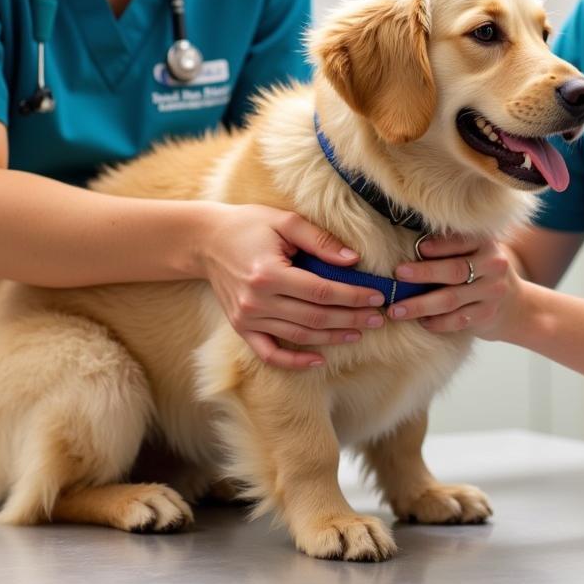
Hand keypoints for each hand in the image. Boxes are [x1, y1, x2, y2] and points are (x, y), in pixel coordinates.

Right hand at [201, 203, 386, 369]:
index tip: (376, 297)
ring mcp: (247, 319)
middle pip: (314, 317)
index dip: (352, 296)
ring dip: (332, 338)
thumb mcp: (284, 222)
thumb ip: (319, 241)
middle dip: (350, 319)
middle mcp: (257, 301)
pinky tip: (319, 360)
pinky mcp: (241, 328)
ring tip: (358, 333)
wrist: (206, 241)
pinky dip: (294, 361)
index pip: (321, 292)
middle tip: (377, 318)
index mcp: (268, 273)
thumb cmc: (248, 225)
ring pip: (299, 336)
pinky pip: (269, 353)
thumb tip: (353, 260)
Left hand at [385, 233, 521, 338]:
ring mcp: (492, 292)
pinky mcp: (487, 315)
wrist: (517, 306)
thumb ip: (451, 247)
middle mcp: (493, 266)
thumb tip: (407, 245)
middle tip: (398, 275)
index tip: (416, 248)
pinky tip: (420, 322)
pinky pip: (457, 321)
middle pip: (454, 270)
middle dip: (423, 273)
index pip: (461, 242)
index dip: (439, 246)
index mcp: (486, 244)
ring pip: (451, 299)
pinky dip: (436, 322)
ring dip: (420, 305)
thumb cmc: (481, 271)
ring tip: (396, 310)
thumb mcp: (475, 252)